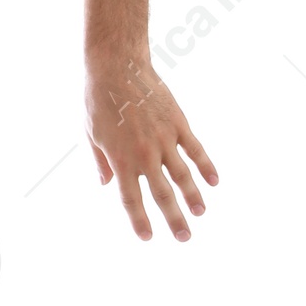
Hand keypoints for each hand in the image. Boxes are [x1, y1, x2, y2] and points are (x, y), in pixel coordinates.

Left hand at [85, 54, 216, 242]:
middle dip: (173, 219)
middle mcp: (145, 154)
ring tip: (200, 213)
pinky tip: (214, 182)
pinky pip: (196, 150)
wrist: (118, 68)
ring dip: (193, 197)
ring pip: (183, 176)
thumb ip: (101, 162)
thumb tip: (107, 184)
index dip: (140, 220)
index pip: (131, 199)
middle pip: (162, 194)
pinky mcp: (179, 123)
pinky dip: (206, 166)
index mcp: (121, 160)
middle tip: (184, 238)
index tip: (147, 237)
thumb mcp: (91, 135)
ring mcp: (165, 139)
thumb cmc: (98, 100)